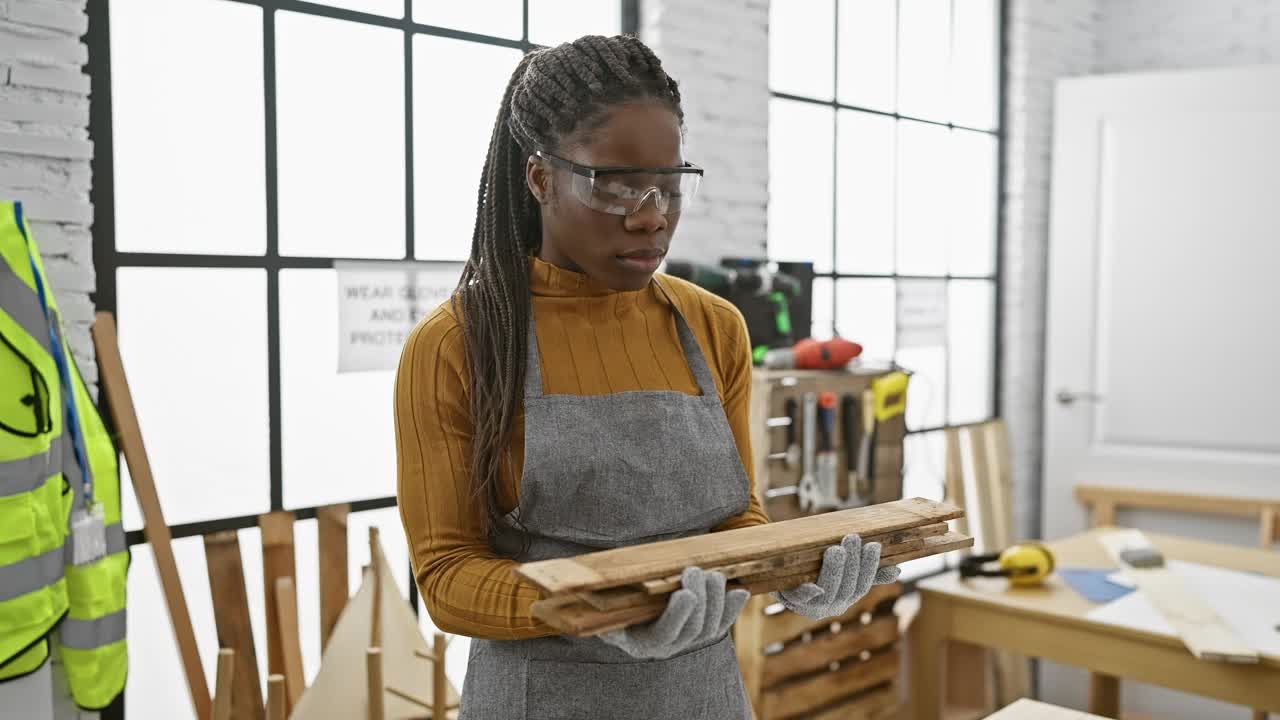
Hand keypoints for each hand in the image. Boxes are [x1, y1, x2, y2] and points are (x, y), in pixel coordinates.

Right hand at [598, 567, 748, 659]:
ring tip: (713, 575)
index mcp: (638, 641)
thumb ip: (598, 600)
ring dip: (715, 600)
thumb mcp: (600, 602)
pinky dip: (732, 608)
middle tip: (695, 570)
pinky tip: (740, 591)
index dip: (677, 616)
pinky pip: (720, 625)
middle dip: (699, 599)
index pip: (663, 635)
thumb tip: (585, 590)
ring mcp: (685, 641)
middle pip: (691, 631)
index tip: (685, 593)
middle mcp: (665, 648)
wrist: (622, 609)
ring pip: (709, 629)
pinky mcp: (700, 631)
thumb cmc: (609, 601)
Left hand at [772, 534, 899, 619]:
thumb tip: (897, 571)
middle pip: (846, 588)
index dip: (869, 566)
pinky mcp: (789, 599)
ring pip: (826, 593)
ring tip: (836, 549)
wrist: (779, 574)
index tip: (873, 544)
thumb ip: (868, 573)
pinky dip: (806, 594)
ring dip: (833, 571)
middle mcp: (830, 607)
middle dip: (851, 563)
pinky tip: (813, 587)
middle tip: (852, 538)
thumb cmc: (817, 570)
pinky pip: (798, 599)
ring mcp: (809, 606)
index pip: (862, 584)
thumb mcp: (843, 572)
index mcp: (846, 599)